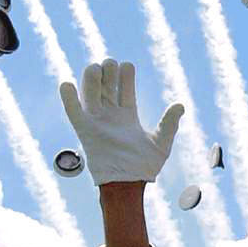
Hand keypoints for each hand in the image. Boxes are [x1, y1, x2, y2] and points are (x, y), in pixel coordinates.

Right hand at [59, 58, 183, 185]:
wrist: (128, 183)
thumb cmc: (144, 167)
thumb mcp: (161, 143)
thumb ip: (169, 124)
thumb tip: (180, 105)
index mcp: (127, 116)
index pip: (125, 89)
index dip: (126, 75)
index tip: (128, 66)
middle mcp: (111, 116)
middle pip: (106, 86)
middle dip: (108, 72)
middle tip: (111, 64)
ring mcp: (97, 121)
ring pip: (90, 93)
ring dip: (91, 78)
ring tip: (96, 68)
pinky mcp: (85, 130)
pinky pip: (73, 112)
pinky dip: (68, 98)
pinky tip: (67, 84)